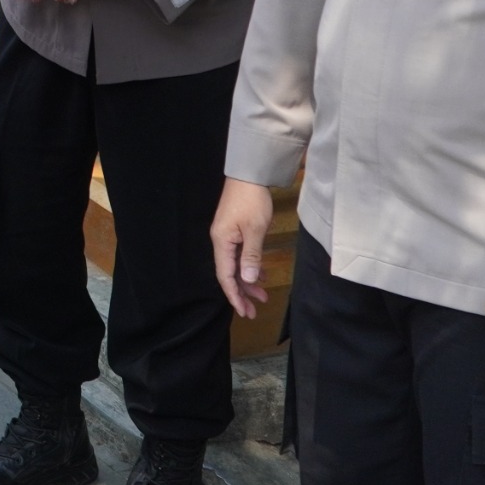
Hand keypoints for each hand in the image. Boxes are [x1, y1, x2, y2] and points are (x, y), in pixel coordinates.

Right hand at [211, 178, 274, 319]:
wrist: (249, 173)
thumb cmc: (252, 201)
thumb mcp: (255, 230)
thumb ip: (251, 256)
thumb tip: (246, 280)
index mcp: (222, 242)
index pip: (225, 276)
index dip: (234, 295)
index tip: (244, 311)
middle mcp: (221, 241)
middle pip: (229, 273)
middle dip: (242, 293)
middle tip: (254, 311)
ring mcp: (228, 235)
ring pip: (236, 265)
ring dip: (248, 281)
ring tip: (262, 295)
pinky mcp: (235, 230)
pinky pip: (240, 254)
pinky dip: (250, 266)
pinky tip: (260, 274)